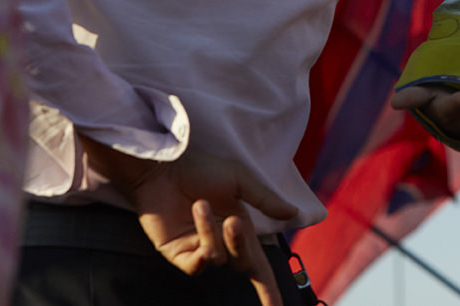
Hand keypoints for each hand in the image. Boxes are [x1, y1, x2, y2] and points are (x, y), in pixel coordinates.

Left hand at [82, 138, 296, 305]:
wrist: (165, 169)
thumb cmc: (202, 170)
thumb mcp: (241, 180)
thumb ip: (266, 200)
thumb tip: (294, 214)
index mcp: (241, 227)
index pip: (259, 266)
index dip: (269, 290)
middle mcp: (223, 243)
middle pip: (243, 263)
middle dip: (240, 244)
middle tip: (231, 220)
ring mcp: (200, 249)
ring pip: (218, 259)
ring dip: (210, 232)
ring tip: (198, 204)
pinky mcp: (178, 253)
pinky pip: (196, 266)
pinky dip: (200, 256)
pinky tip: (197, 236)